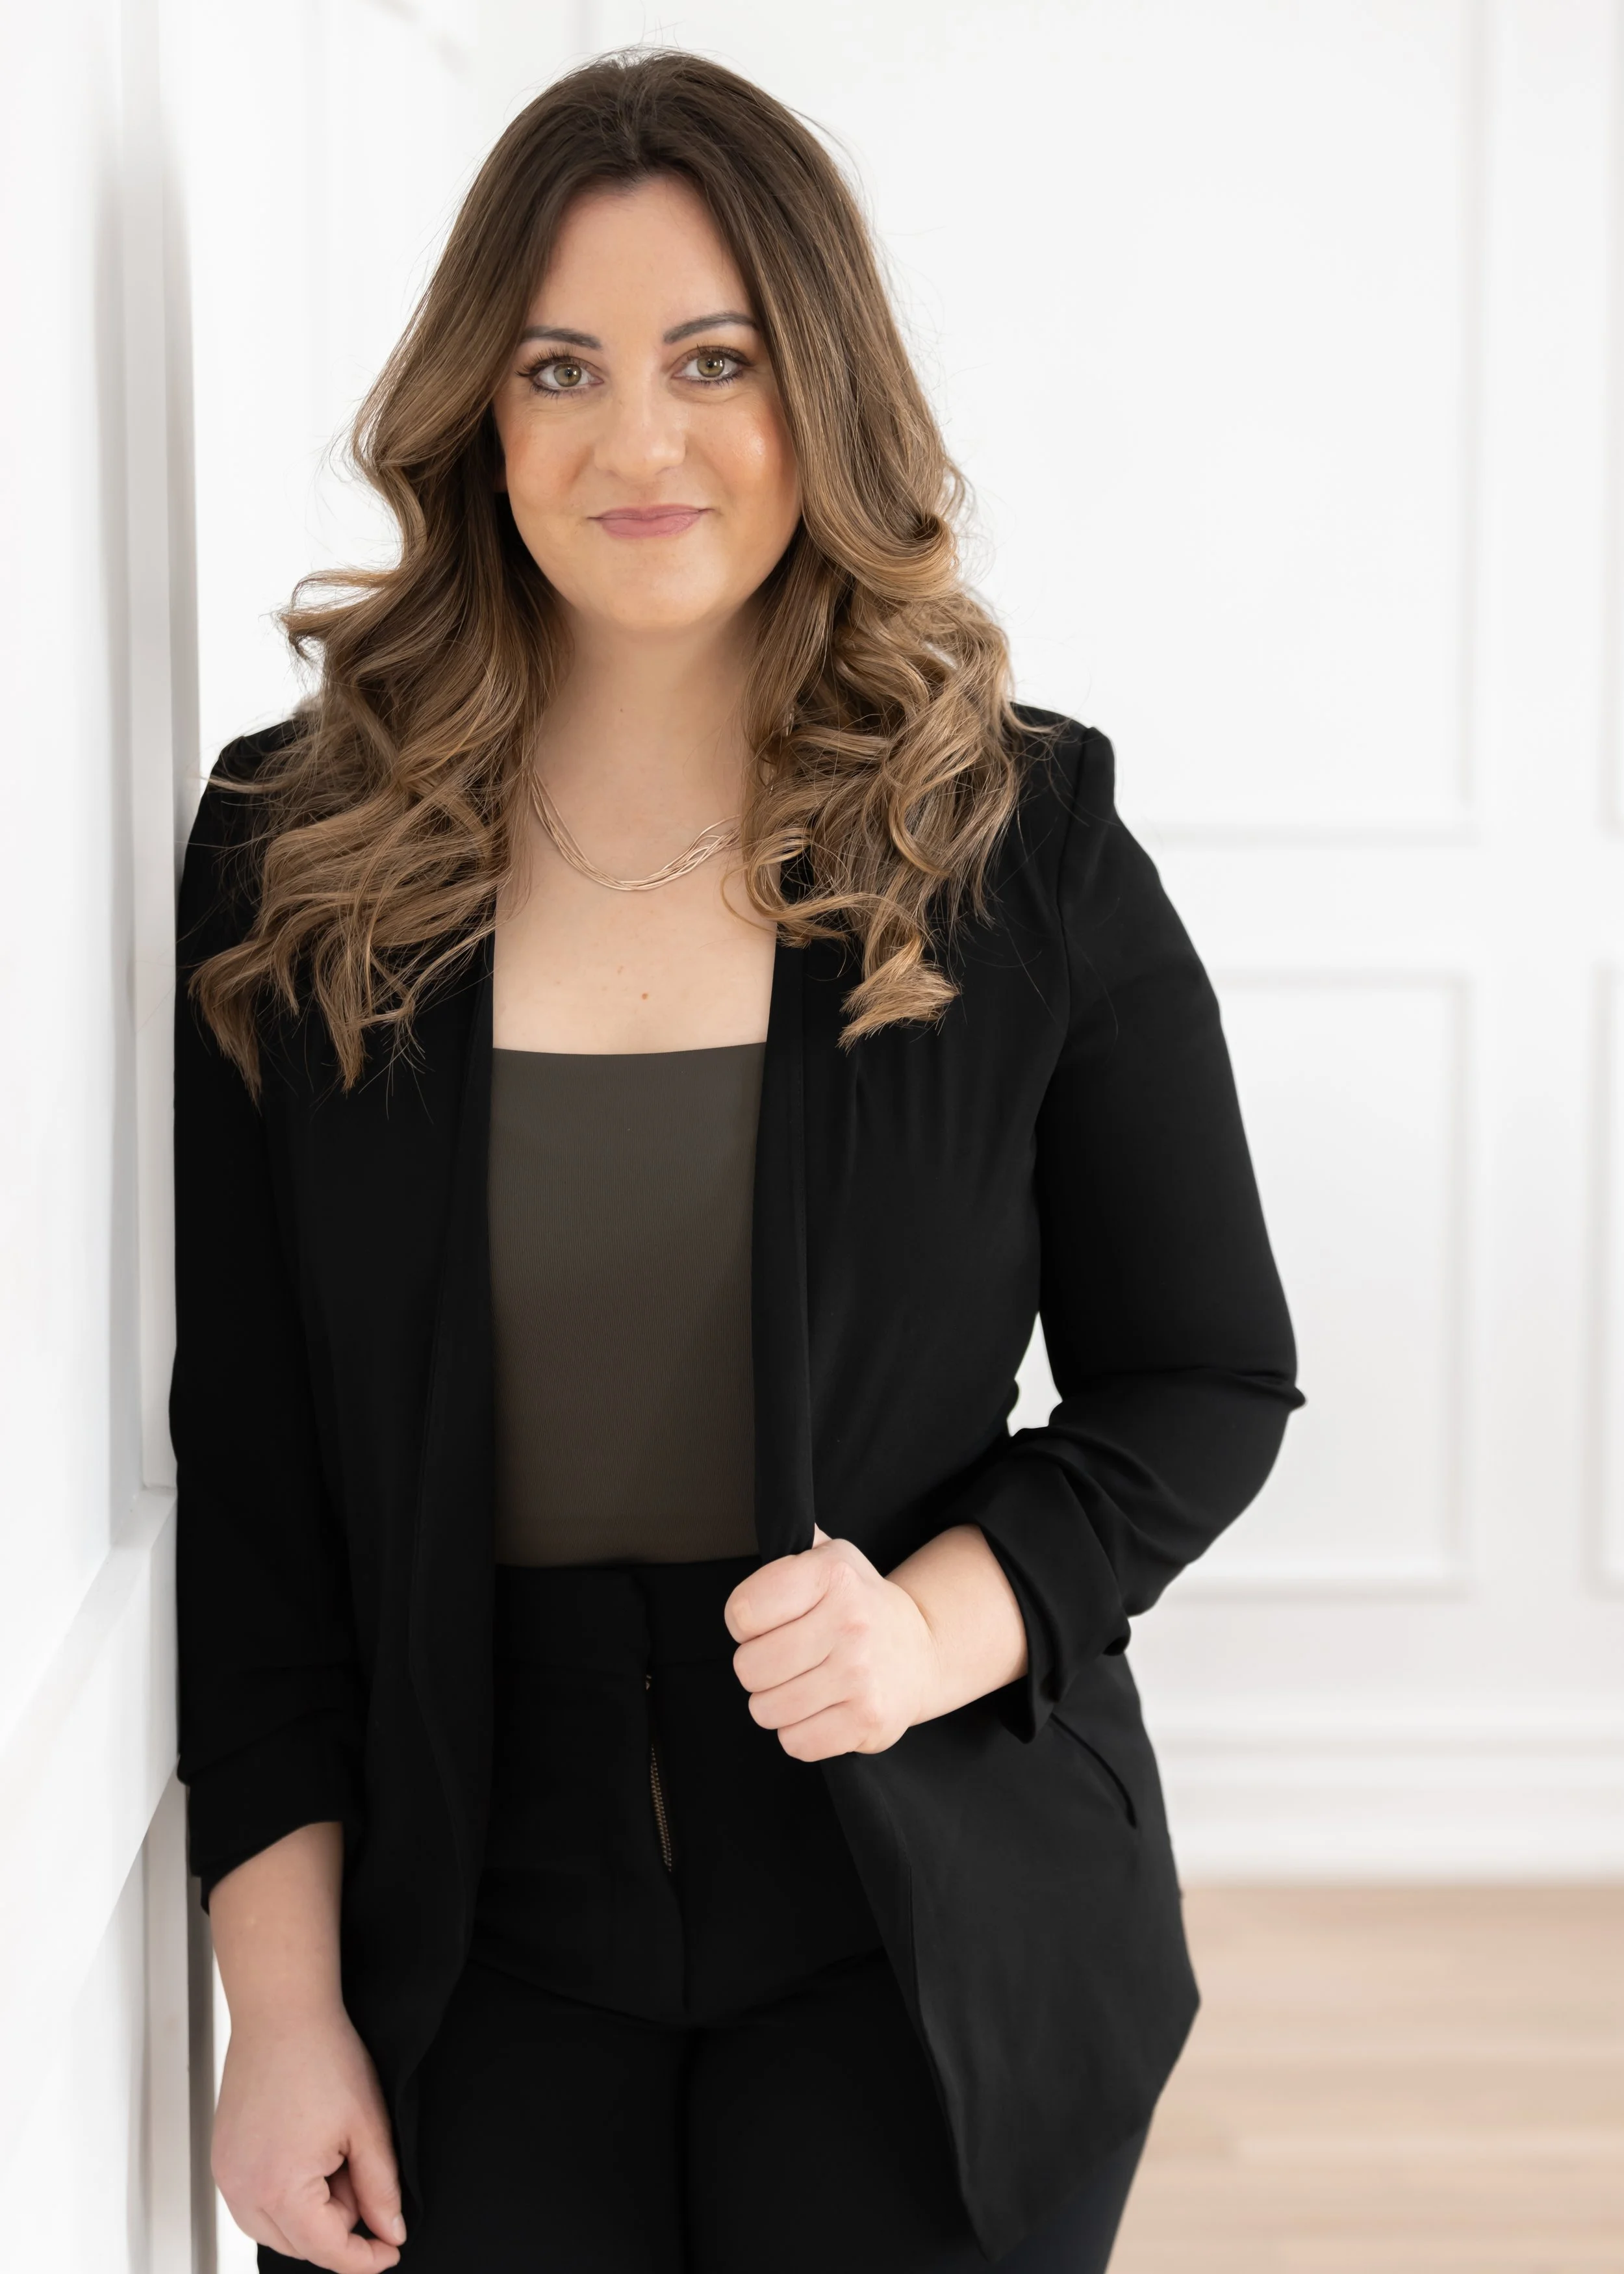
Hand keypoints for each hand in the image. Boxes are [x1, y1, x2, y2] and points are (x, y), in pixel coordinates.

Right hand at [212, 2002, 405, 2270]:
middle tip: (362, 2174)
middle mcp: (243, 2191)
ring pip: (275, 2230)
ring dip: (310, 2216)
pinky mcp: (222, 2159)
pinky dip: (284, 2198)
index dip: (365, 2257)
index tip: (389, 2252)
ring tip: (336, 2158)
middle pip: (300, 2245)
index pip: (327, 2250)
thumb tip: (389, 2232)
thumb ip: (381, 2189)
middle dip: (339, 2226)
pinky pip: (255, 2204)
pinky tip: (309, 2158)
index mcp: (280, 2188)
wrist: (282, 2012)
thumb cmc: (322, 2056)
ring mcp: (227, 2175)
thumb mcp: (367, 2127)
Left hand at [725, 1527, 945, 1759]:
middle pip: (748, 1668)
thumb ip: (792, 1542)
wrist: (922, 1650)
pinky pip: (795, 1743)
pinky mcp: (868, 1721)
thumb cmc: (859, 1604)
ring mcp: (861, 1676)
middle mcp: (849, 1624)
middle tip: (784, 1658)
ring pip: (767, 1710)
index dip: (744, 1622)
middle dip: (757, 1668)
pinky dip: (799, 1732)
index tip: (766, 1622)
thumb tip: (772, 1518)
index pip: (742, 1612)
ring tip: (802, 1683)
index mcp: (832, 1575)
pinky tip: (820, 1709)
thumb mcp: (831, 1556)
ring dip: (775, 1703)